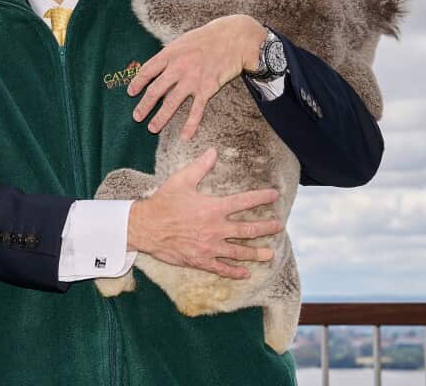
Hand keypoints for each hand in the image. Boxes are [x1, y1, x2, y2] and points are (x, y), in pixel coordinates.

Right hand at [126, 148, 281, 279]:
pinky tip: (244, 274)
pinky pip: (221, 269)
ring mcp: (209, 247)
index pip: (243, 202)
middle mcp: (216, 228)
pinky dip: (234, 272)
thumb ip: (200, 167)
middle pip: (248, 230)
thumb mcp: (181, 181)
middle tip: (279, 227)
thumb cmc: (163, 203)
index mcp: (213, 208)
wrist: (146, 227)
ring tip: (270, 255)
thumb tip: (213, 151)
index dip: (261, 198)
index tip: (274, 196)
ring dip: (256, 254)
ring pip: (239, 252)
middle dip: (266, 228)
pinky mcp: (200, 260)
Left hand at [127, 14, 264, 139]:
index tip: (131, 93)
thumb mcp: (183, 41)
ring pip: (171, 103)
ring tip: (152, 128)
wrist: (234, 38)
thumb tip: (156, 67)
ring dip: (160, 118)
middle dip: (144, 105)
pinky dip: (190, 124)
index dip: (137, 83)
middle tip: (137, 117)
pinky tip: (184, 136)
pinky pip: (196, 110)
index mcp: (170, 54)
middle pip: (155, 90)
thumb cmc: (207, 38)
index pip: (147, 71)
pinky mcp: (207, 88)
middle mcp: (178, 67)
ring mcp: (192, 79)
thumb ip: (170, 55)